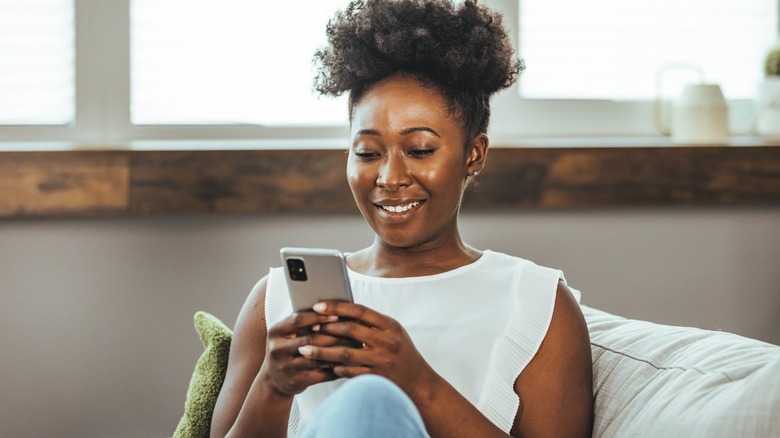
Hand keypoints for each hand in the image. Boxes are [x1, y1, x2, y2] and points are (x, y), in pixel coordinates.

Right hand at [260, 310, 348, 396]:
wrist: (273, 381)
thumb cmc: (288, 349)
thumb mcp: (288, 334)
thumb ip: (304, 323)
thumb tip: (333, 309)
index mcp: (275, 332)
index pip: (298, 320)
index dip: (319, 317)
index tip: (337, 314)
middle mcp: (277, 349)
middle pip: (310, 339)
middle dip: (334, 335)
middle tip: (354, 331)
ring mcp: (286, 367)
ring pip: (317, 358)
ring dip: (338, 351)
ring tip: (355, 346)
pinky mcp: (296, 382)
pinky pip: (321, 374)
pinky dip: (336, 368)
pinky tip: (349, 363)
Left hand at [297, 301, 433, 395]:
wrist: (420, 383)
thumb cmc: (402, 353)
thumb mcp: (393, 332)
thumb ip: (372, 323)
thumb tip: (341, 310)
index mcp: (390, 326)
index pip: (360, 310)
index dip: (337, 307)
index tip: (318, 306)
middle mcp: (387, 342)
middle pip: (350, 330)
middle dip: (326, 328)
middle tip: (309, 327)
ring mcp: (382, 361)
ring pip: (345, 354)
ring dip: (322, 351)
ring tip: (305, 349)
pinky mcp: (376, 378)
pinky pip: (349, 372)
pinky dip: (335, 368)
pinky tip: (323, 366)